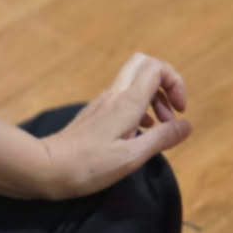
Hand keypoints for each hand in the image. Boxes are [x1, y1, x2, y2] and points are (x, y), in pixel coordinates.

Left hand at [34, 53, 191, 200]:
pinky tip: (140, 133)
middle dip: (165, 82)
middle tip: (171, 111)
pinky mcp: (96, 113)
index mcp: (127, 102)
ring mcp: (103, 102)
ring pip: (135, 81)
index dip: (175, 82)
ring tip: (159, 127)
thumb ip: (161, 138)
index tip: (178, 111)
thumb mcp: (131, 157)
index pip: (157, 68)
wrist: (44, 168)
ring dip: (154, 97)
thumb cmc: (88, 166)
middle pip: (144, 64)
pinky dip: (140, 108)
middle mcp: (115, 95)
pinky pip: (124, 97)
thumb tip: (187, 125)